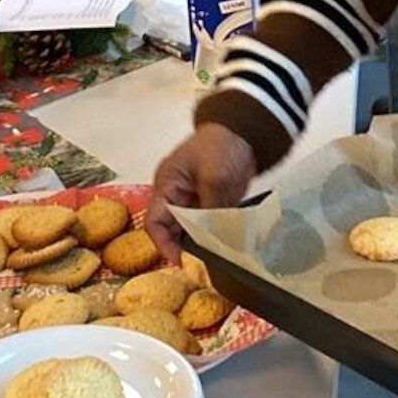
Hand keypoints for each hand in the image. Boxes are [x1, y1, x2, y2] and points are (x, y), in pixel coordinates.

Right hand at [147, 124, 258, 259]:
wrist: (243, 131)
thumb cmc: (221, 145)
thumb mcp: (215, 177)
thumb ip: (211, 208)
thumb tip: (212, 237)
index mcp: (167, 185)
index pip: (154, 221)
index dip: (162, 244)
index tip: (179, 261)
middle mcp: (175, 196)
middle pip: (171, 230)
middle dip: (183, 248)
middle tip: (199, 265)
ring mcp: (193, 200)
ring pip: (190, 231)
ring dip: (200, 244)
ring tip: (213, 258)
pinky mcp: (209, 203)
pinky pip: (207, 226)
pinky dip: (213, 236)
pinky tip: (224, 247)